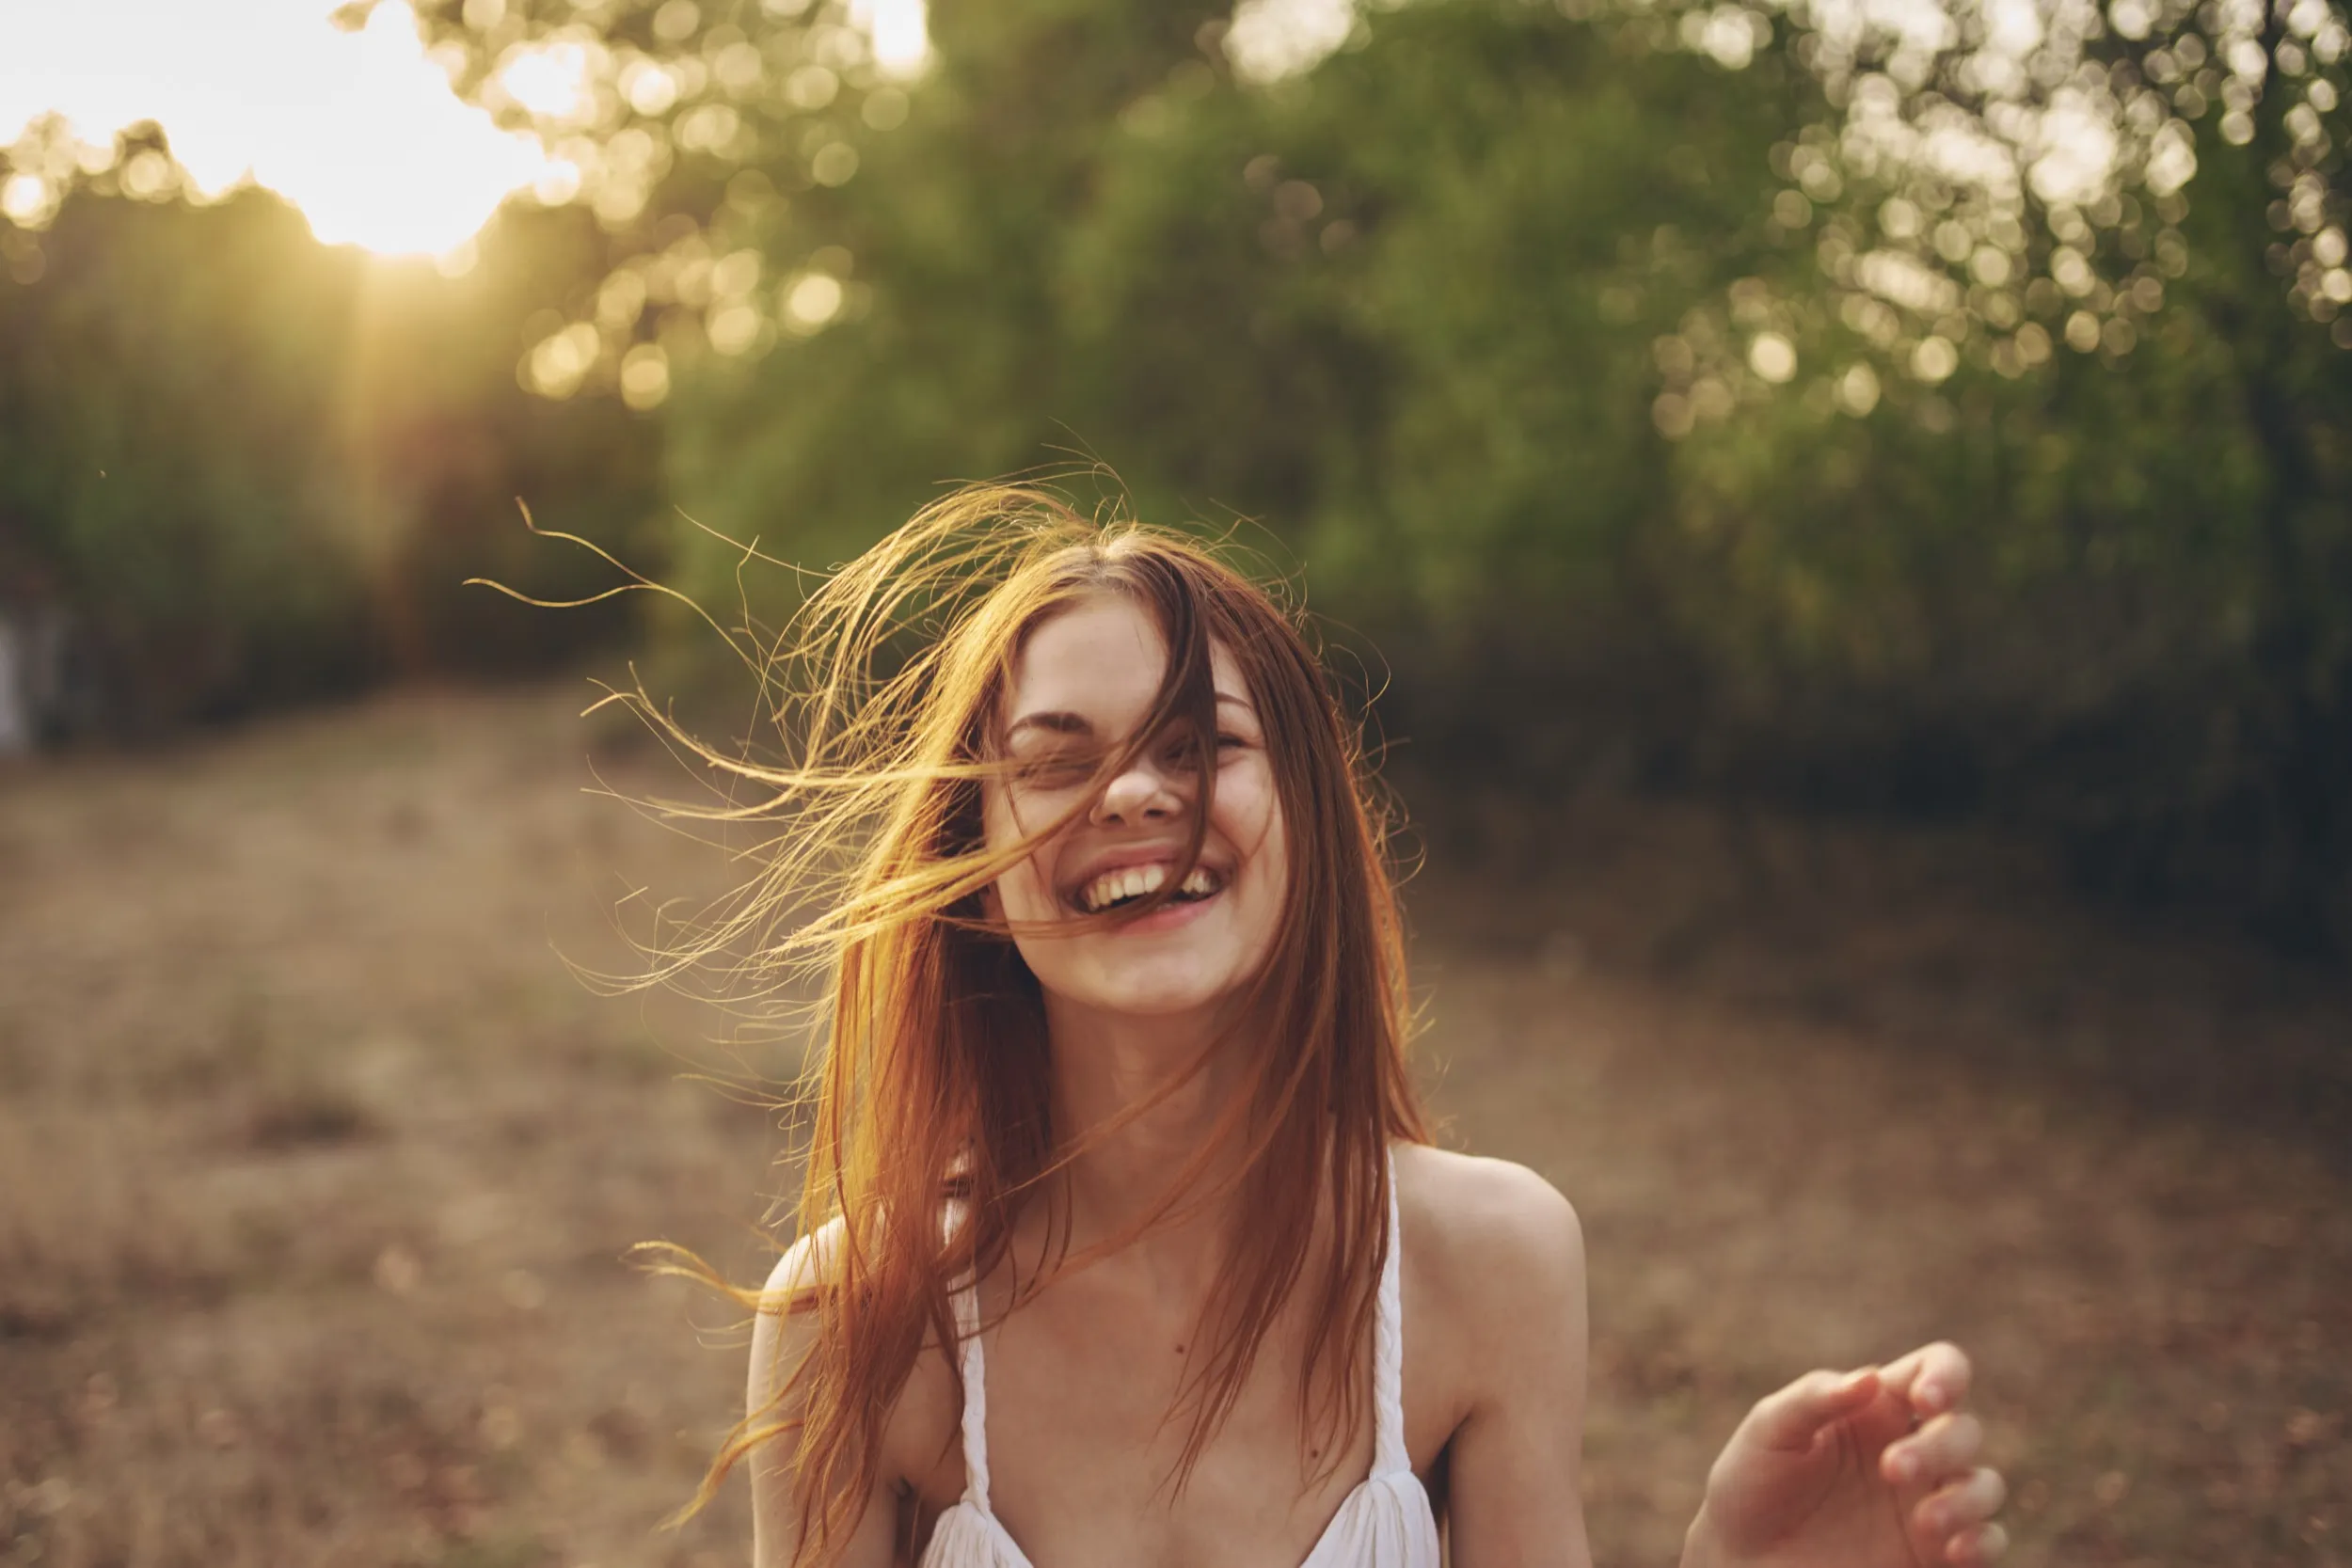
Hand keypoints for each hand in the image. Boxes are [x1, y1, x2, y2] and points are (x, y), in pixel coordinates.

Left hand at [1683, 1343, 2008, 1567]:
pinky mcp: (1935, 1554)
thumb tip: (1871, 1377)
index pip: (1936, 1370)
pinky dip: (1983, 1542)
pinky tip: (1952, 1550)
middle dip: (1941, 1446)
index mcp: (1878, 1406)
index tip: (1925, 1399)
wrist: (1743, 1560)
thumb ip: (1815, 1398)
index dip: (1946, 1375)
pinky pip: (1988, 1541)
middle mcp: (1913, 1449)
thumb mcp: (1770, 1431)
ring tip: (1924, 1521)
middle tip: (1892, 1469)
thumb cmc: (1751, 1484)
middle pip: (1964, 1429)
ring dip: (1966, 1497)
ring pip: (1985, 1484)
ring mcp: (1928, 1502)